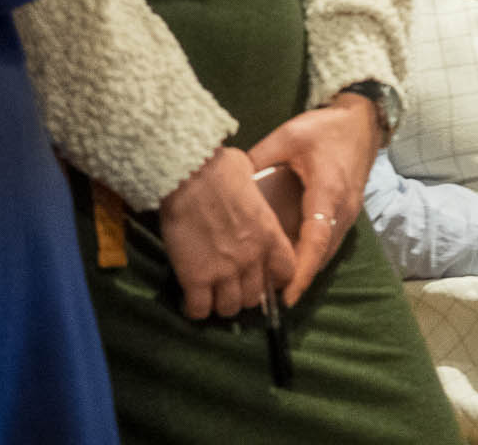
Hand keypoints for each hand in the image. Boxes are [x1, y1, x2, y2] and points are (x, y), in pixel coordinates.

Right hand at [158, 146, 295, 319]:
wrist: (191, 176)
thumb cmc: (221, 169)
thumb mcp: (255, 183)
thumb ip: (256, 198)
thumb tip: (249, 187)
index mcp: (270, 234)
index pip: (286, 271)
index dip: (275, 278)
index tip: (264, 277)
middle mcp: (252, 257)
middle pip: (255, 297)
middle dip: (244, 295)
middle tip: (232, 287)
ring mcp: (224, 270)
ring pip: (230, 308)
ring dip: (221, 304)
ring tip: (211, 295)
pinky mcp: (195, 277)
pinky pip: (199, 309)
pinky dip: (196, 309)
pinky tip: (191, 298)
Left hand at [246, 92, 379, 303]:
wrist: (362, 120)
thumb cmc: (325, 127)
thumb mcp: (288, 136)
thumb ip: (259, 158)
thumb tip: (228, 181)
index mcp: (327, 190)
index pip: (315, 238)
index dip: (300, 269)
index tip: (286, 295)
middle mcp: (342, 206)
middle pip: (322, 252)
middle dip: (300, 278)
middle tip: (270, 301)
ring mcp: (350, 210)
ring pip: (328, 250)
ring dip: (308, 270)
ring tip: (279, 289)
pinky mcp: (349, 210)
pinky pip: (332, 240)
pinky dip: (315, 256)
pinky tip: (295, 264)